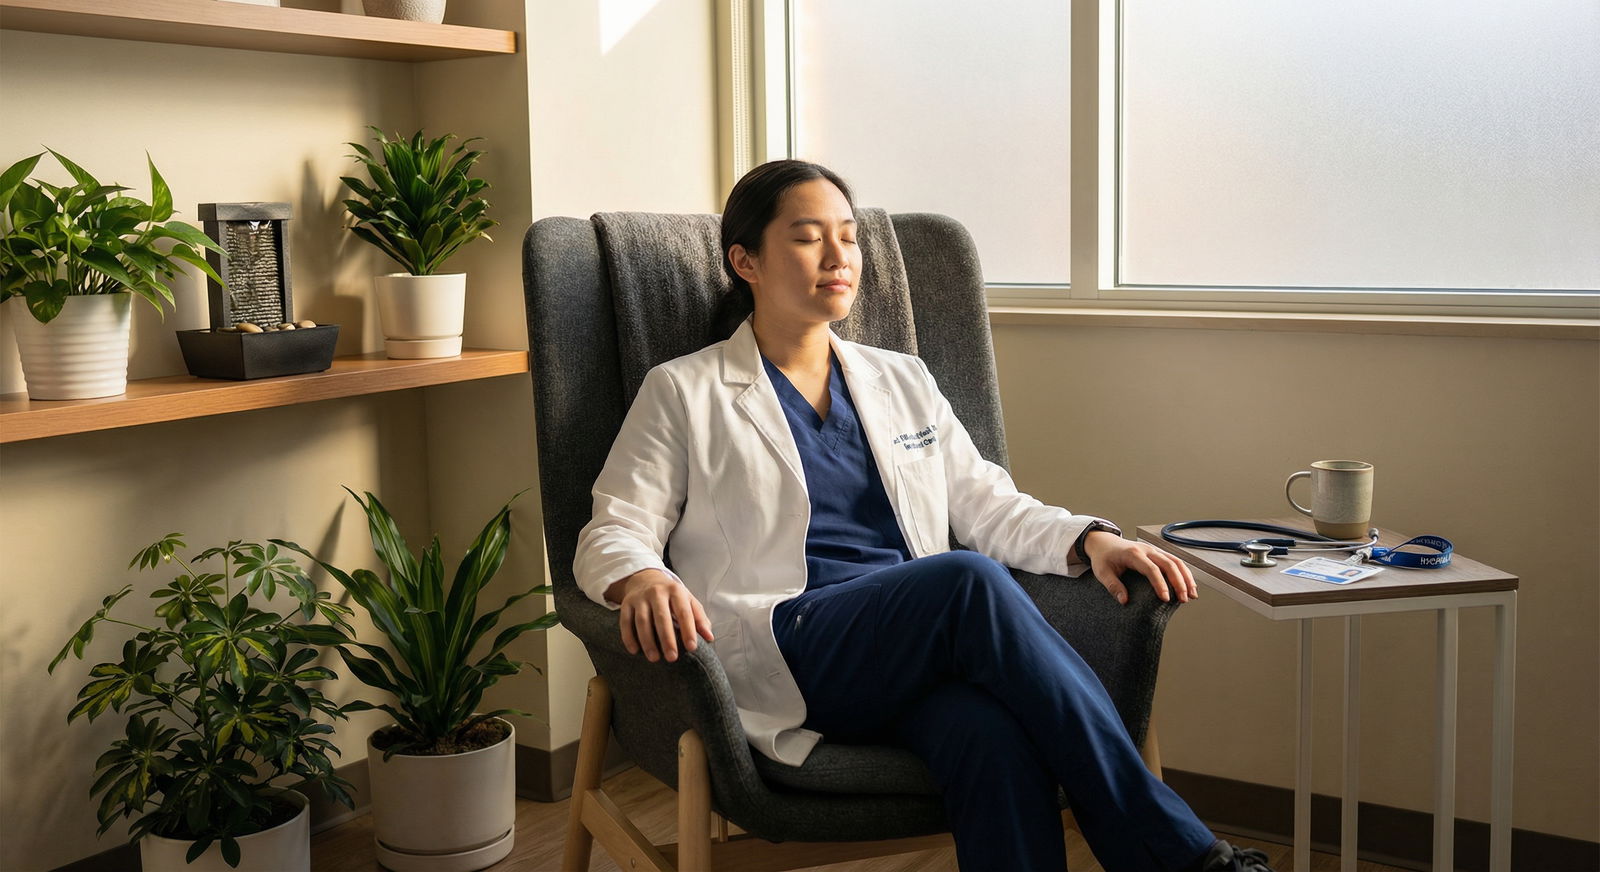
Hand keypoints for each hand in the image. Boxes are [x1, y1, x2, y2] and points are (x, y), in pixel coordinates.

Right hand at [606, 569, 713, 662]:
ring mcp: (640, 598)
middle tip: (672, 657)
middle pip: (662, 617)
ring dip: (648, 641)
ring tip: (654, 658)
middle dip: (667, 638)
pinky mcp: (626, 604)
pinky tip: (635, 650)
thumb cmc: (671, 595)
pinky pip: (625, 622)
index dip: (688, 630)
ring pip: (642, 621)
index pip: (684, 612)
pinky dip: (629, 637)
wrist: (645, 578)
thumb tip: (710, 638)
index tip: (692, 647)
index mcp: (676, 591)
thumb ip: (699, 618)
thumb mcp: (688, 600)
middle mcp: (657, 592)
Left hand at [1082, 530, 1197, 605]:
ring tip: (1192, 595)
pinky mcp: (1157, 553)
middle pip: (1169, 563)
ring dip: (1186, 577)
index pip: (1151, 568)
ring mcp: (1153, 550)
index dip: (1160, 583)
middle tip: (1184, 599)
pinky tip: (1189, 585)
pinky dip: (1184, 573)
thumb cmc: (1103, 558)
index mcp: (1133, 554)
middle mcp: (1146, 550)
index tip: (1166, 598)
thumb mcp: (1102, 572)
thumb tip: (1124, 601)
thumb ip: (1112, 586)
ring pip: (1175, 561)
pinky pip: (1174, 561)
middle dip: (1179, 582)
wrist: (1103, 543)